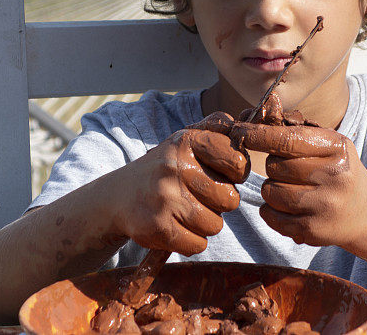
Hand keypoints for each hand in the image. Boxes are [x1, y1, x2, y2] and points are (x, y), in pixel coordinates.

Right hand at [112, 112, 247, 255]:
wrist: (119, 196)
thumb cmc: (165, 167)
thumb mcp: (186, 140)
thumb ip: (218, 128)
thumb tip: (247, 121)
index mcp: (185, 142)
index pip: (238, 162)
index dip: (236, 173)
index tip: (223, 173)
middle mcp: (174, 168)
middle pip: (230, 200)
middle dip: (219, 202)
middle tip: (199, 195)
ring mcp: (164, 199)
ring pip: (215, 225)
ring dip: (205, 223)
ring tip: (185, 210)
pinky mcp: (157, 228)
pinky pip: (198, 245)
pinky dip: (191, 240)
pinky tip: (176, 225)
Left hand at [230, 122, 366, 247]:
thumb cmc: (337, 168)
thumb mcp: (328, 143)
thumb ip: (295, 128)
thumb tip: (254, 113)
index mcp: (337, 148)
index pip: (287, 139)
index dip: (257, 135)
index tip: (239, 131)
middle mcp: (334, 177)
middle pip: (275, 166)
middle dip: (274, 166)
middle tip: (291, 170)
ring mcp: (324, 206)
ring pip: (269, 191)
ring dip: (272, 188)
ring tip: (292, 188)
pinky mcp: (313, 230)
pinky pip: (270, 215)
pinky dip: (271, 210)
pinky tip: (288, 206)